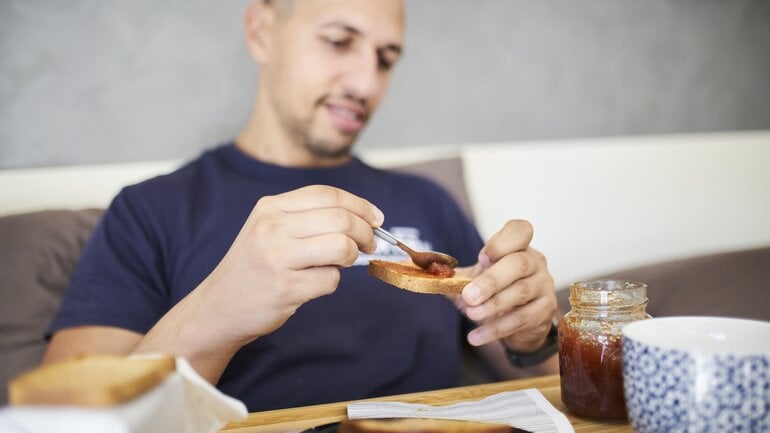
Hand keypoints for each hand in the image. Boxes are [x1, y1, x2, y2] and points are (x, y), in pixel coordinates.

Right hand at [196, 185, 382, 346]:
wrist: (218, 307)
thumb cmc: (253, 267)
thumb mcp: (268, 229)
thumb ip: (307, 218)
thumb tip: (363, 218)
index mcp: (270, 208)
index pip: (328, 195)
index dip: (360, 205)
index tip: (376, 218)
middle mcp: (272, 228)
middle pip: (341, 219)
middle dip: (365, 232)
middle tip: (369, 245)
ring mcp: (277, 258)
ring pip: (341, 247)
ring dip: (351, 257)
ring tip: (342, 264)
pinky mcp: (285, 288)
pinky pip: (330, 280)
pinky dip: (331, 283)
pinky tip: (314, 284)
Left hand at [455, 220, 556, 352]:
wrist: (519, 323)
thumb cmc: (495, 292)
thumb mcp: (475, 279)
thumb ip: (453, 275)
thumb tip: (424, 274)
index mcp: (518, 246)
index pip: (520, 231)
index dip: (502, 241)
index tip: (483, 257)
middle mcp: (535, 262)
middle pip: (518, 264)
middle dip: (491, 280)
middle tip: (469, 296)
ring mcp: (543, 285)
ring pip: (520, 292)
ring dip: (493, 305)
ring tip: (471, 315)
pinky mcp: (544, 311)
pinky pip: (521, 319)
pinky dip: (496, 329)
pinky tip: (476, 336)